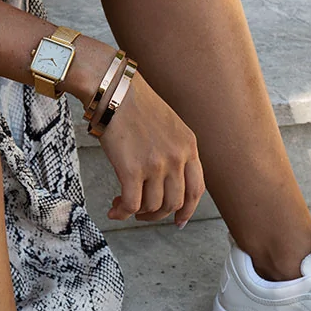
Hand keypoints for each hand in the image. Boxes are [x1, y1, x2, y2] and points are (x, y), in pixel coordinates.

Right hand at [96, 71, 204, 227]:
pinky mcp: (133, 170)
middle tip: (143, 214)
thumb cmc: (134, 104)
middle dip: (157, 214)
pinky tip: (114, 210)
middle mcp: (177, 157)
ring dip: (137, 213)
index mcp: (189, 146)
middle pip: (175, 203)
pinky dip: (122, 213)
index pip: (197, 189)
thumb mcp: (169, 125)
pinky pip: (132, 204)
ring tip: (123, 206)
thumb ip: (175, 150)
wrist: (113, 89)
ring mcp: (156, 165)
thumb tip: (166, 181)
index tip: (178, 221)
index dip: (188, 210)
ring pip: (153, 206)